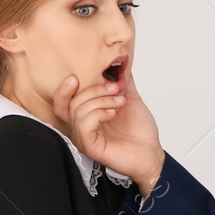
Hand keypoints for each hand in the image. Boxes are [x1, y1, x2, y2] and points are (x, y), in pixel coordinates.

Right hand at [52, 67, 164, 196]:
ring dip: (101, 100)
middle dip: (94, 90)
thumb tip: (120, 62)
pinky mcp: (90, 147)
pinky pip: (83, 124)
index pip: (63, 102)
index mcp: (86, 117)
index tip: (76, 77)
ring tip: (119, 102)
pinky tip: (113, 114)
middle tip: (115, 88)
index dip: (64, 89)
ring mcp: (84, 138)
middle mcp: (81, 128)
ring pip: (77, 111)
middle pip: (71, 102)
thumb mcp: (129, 99)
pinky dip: (99, 113)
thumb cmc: (140, 132)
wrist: (151, 153)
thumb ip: (121, 82)